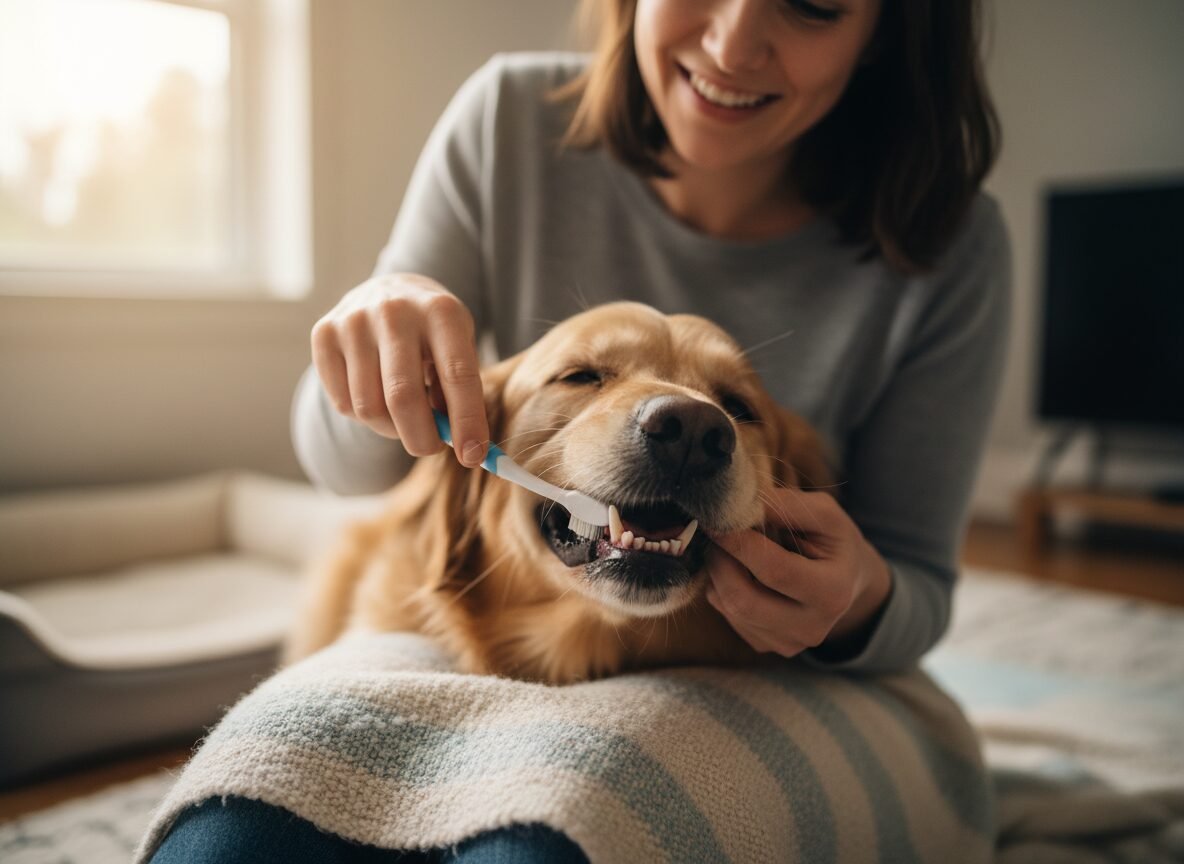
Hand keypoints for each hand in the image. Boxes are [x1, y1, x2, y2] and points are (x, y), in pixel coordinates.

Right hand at [310, 273, 488, 465]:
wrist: (390, 291)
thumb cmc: (434, 332)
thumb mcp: (460, 347)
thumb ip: (460, 391)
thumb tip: (459, 444)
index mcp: (441, 311)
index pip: (457, 375)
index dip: (466, 421)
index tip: (472, 457)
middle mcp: (394, 311)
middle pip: (403, 397)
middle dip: (421, 438)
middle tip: (431, 448)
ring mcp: (354, 321)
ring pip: (369, 407)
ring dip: (391, 429)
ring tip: (405, 417)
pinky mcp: (323, 334)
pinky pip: (343, 403)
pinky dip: (364, 416)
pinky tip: (377, 395)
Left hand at [704, 490, 891, 658]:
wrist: (846, 580)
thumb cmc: (833, 541)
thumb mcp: (825, 514)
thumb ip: (788, 505)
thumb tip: (744, 507)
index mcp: (832, 592)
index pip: (773, 570)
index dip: (739, 543)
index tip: (717, 520)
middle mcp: (812, 627)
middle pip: (743, 600)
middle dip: (720, 562)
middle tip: (714, 534)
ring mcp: (788, 643)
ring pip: (730, 609)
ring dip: (717, 574)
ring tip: (728, 549)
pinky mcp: (766, 646)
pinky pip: (728, 617)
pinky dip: (722, 590)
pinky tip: (738, 571)